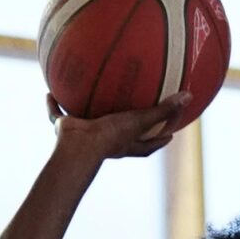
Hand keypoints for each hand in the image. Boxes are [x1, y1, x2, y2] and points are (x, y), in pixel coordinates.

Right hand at [48, 91, 191, 162]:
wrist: (79, 147)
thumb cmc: (110, 137)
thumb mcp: (140, 121)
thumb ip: (163, 110)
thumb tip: (189, 96)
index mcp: (125, 143)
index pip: (147, 145)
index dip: (159, 140)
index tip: (170, 134)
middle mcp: (105, 141)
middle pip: (119, 136)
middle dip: (125, 128)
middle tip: (134, 115)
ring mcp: (84, 136)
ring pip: (86, 122)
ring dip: (84, 112)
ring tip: (86, 95)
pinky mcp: (65, 129)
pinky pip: (57, 115)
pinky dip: (53, 105)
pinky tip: (49, 91)